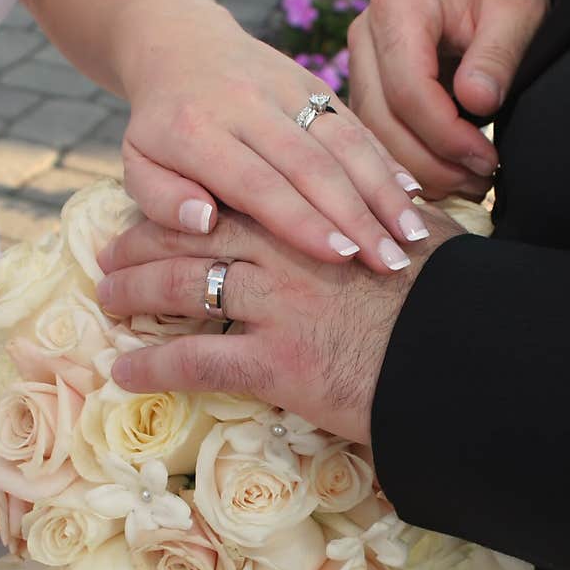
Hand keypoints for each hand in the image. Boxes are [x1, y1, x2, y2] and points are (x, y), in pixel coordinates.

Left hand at [96, 206, 464, 442]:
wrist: (462, 361)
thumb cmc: (450, 302)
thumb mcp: (422, 239)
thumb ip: (389, 213)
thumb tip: (385, 197)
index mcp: (316, 219)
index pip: (235, 200)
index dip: (190, 207)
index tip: (162, 214)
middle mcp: (287, 253)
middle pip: (197, 236)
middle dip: (146, 242)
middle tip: (112, 252)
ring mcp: (277, 306)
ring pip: (185, 287)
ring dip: (137, 292)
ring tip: (107, 299)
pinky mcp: (274, 363)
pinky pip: (196, 361)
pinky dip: (154, 368)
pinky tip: (125, 373)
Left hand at [119, 5, 442, 272]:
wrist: (179, 42)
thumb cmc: (159, 127)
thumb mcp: (138, 164)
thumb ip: (162, 199)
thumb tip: (204, 222)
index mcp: (197, 131)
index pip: (257, 182)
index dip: (301, 220)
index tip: (341, 256)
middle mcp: (247, 104)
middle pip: (311, 165)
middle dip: (357, 215)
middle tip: (390, 263)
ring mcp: (286, 88)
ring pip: (343, 141)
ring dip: (382, 190)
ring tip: (412, 236)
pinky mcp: (313, 83)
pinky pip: (355, 123)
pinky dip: (386, 160)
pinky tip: (412, 196)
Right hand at [347, 0, 548, 198]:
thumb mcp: (516, 9)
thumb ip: (497, 55)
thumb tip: (478, 103)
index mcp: (397, 8)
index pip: (408, 91)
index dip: (446, 135)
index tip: (485, 159)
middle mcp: (365, 38)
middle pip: (384, 122)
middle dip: (432, 164)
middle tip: (480, 182)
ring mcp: (359, 68)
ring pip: (375, 139)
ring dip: (422, 173)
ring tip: (470, 183)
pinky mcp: (365, 93)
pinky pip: (379, 140)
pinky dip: (412, 166)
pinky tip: (448, 177)